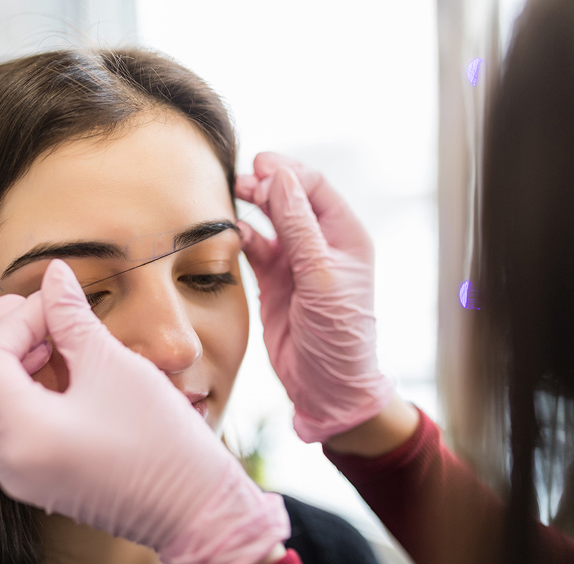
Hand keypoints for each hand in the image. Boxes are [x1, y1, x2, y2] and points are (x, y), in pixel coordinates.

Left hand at [0, 259, 288, 563]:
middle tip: (14, 313)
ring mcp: (15, 474)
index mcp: (21, 432)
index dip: (17, 317)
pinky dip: (8, 391)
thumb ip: (71, 316)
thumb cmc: (162, 443)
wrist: (194, 507)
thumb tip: (54, 277)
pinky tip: (50, 367)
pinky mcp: (33, 477)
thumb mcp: (114, 367)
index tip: (55, 301)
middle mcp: (6, 459)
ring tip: (40, 339)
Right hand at [235, 152, 394, 442]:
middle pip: (290, 199)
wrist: (327, 387)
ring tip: (230, 197)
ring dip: (251, 207)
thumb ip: (299, 227)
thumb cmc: (339, 336)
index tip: (260, 165)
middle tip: (239, 181)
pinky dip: (241, 237)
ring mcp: (295, 263)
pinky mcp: (274, 281)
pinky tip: (228, 232)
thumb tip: (281, 177)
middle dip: (265, 185)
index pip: (314, 188)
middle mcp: (321, 245)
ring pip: (269, 221)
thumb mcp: (321, 277)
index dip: (288, 172)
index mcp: (345, 237)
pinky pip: (255, 248)